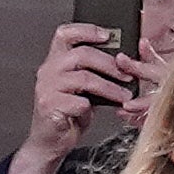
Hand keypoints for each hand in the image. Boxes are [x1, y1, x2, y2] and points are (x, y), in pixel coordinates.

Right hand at [12, 21, 136, 173]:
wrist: (48, 142)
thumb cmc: (66, 114)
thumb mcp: (79, 89)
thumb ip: (91, 73)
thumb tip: (120, 63)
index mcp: (54, 62)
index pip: (65, 34)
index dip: (87, 30)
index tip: (107, 35)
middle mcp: (48, 71)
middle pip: (82, 55)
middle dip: (110, 64)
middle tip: (126, 74)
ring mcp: (47, 89)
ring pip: (84, 79)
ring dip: (109, 88)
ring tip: (123, 95)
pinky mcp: (50, 107)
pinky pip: (79, 102)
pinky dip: (91, 108)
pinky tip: (95, 113)